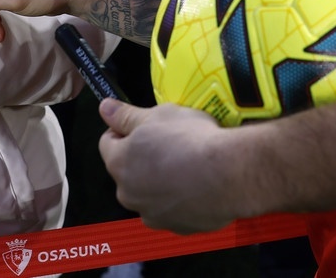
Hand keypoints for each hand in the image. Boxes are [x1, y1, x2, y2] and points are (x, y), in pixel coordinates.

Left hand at [98, 99, 245, 232]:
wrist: (229, 174)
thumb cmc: (191, 141)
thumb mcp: (157, 115)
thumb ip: (126, 115)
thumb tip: (105, 108)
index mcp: (119, 163)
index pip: (108, 142)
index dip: (125, 130)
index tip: (143, 125)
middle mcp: (129, 194)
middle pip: (129, 170)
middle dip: (144, 157)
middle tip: (170, 142)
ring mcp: (153, 214)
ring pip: (150, 192)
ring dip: (162, 180)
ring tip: (187, 163)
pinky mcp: (177, 227)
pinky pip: (174, 209)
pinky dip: (181, 198)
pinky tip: (199, 183)